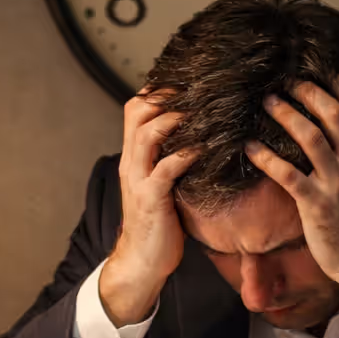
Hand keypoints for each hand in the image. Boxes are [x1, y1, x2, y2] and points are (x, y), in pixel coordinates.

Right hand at [100, 92, 195, 325]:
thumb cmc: (159, 221)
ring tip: (201, 108)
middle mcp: (131, 162)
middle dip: (165, 94)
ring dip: (174, 118)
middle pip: (137, 112)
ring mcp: (138, 179)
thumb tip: (201, 135)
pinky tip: (207, 147)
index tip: (187, 77)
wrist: (143, 260)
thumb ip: (171, 157)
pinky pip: (166, 169)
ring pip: (147, 134)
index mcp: (134, 155)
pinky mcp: (151, 199)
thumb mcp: (163, 182)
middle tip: (197, 85)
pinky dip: (185, 154)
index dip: (158, 89)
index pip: (136, 108)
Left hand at [244, 78, 338, 312]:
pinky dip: (267, 159)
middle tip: (289, 82)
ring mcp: (336, 184)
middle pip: (333, 116)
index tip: (323, 73)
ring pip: (310, 138)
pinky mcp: (315, 205)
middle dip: (310, 93)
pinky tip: (251, 147)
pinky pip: (288, 175)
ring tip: (269, 102)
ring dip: (287, 115)